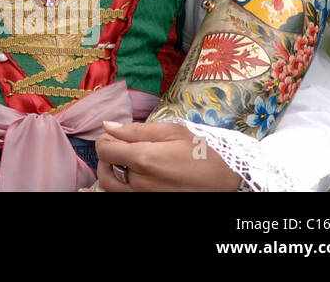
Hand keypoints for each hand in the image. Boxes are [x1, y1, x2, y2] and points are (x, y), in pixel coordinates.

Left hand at [95, 120, 242, 191]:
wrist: (226, 183)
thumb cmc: (202, 154)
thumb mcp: (172, 132)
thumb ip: (136, 129)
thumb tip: (108, 125)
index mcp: (144, 159)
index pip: (103, 149)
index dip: (105, 138)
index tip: (116, 135)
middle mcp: (140, 182)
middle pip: (104, 168)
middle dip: (106, 154)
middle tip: (119, 146)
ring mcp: (144, 197)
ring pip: (111, 186)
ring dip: (111, 172)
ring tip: (125, 162)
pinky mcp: (150, 203)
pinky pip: (125, 196)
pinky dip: (122, 186)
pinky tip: (135, 176)